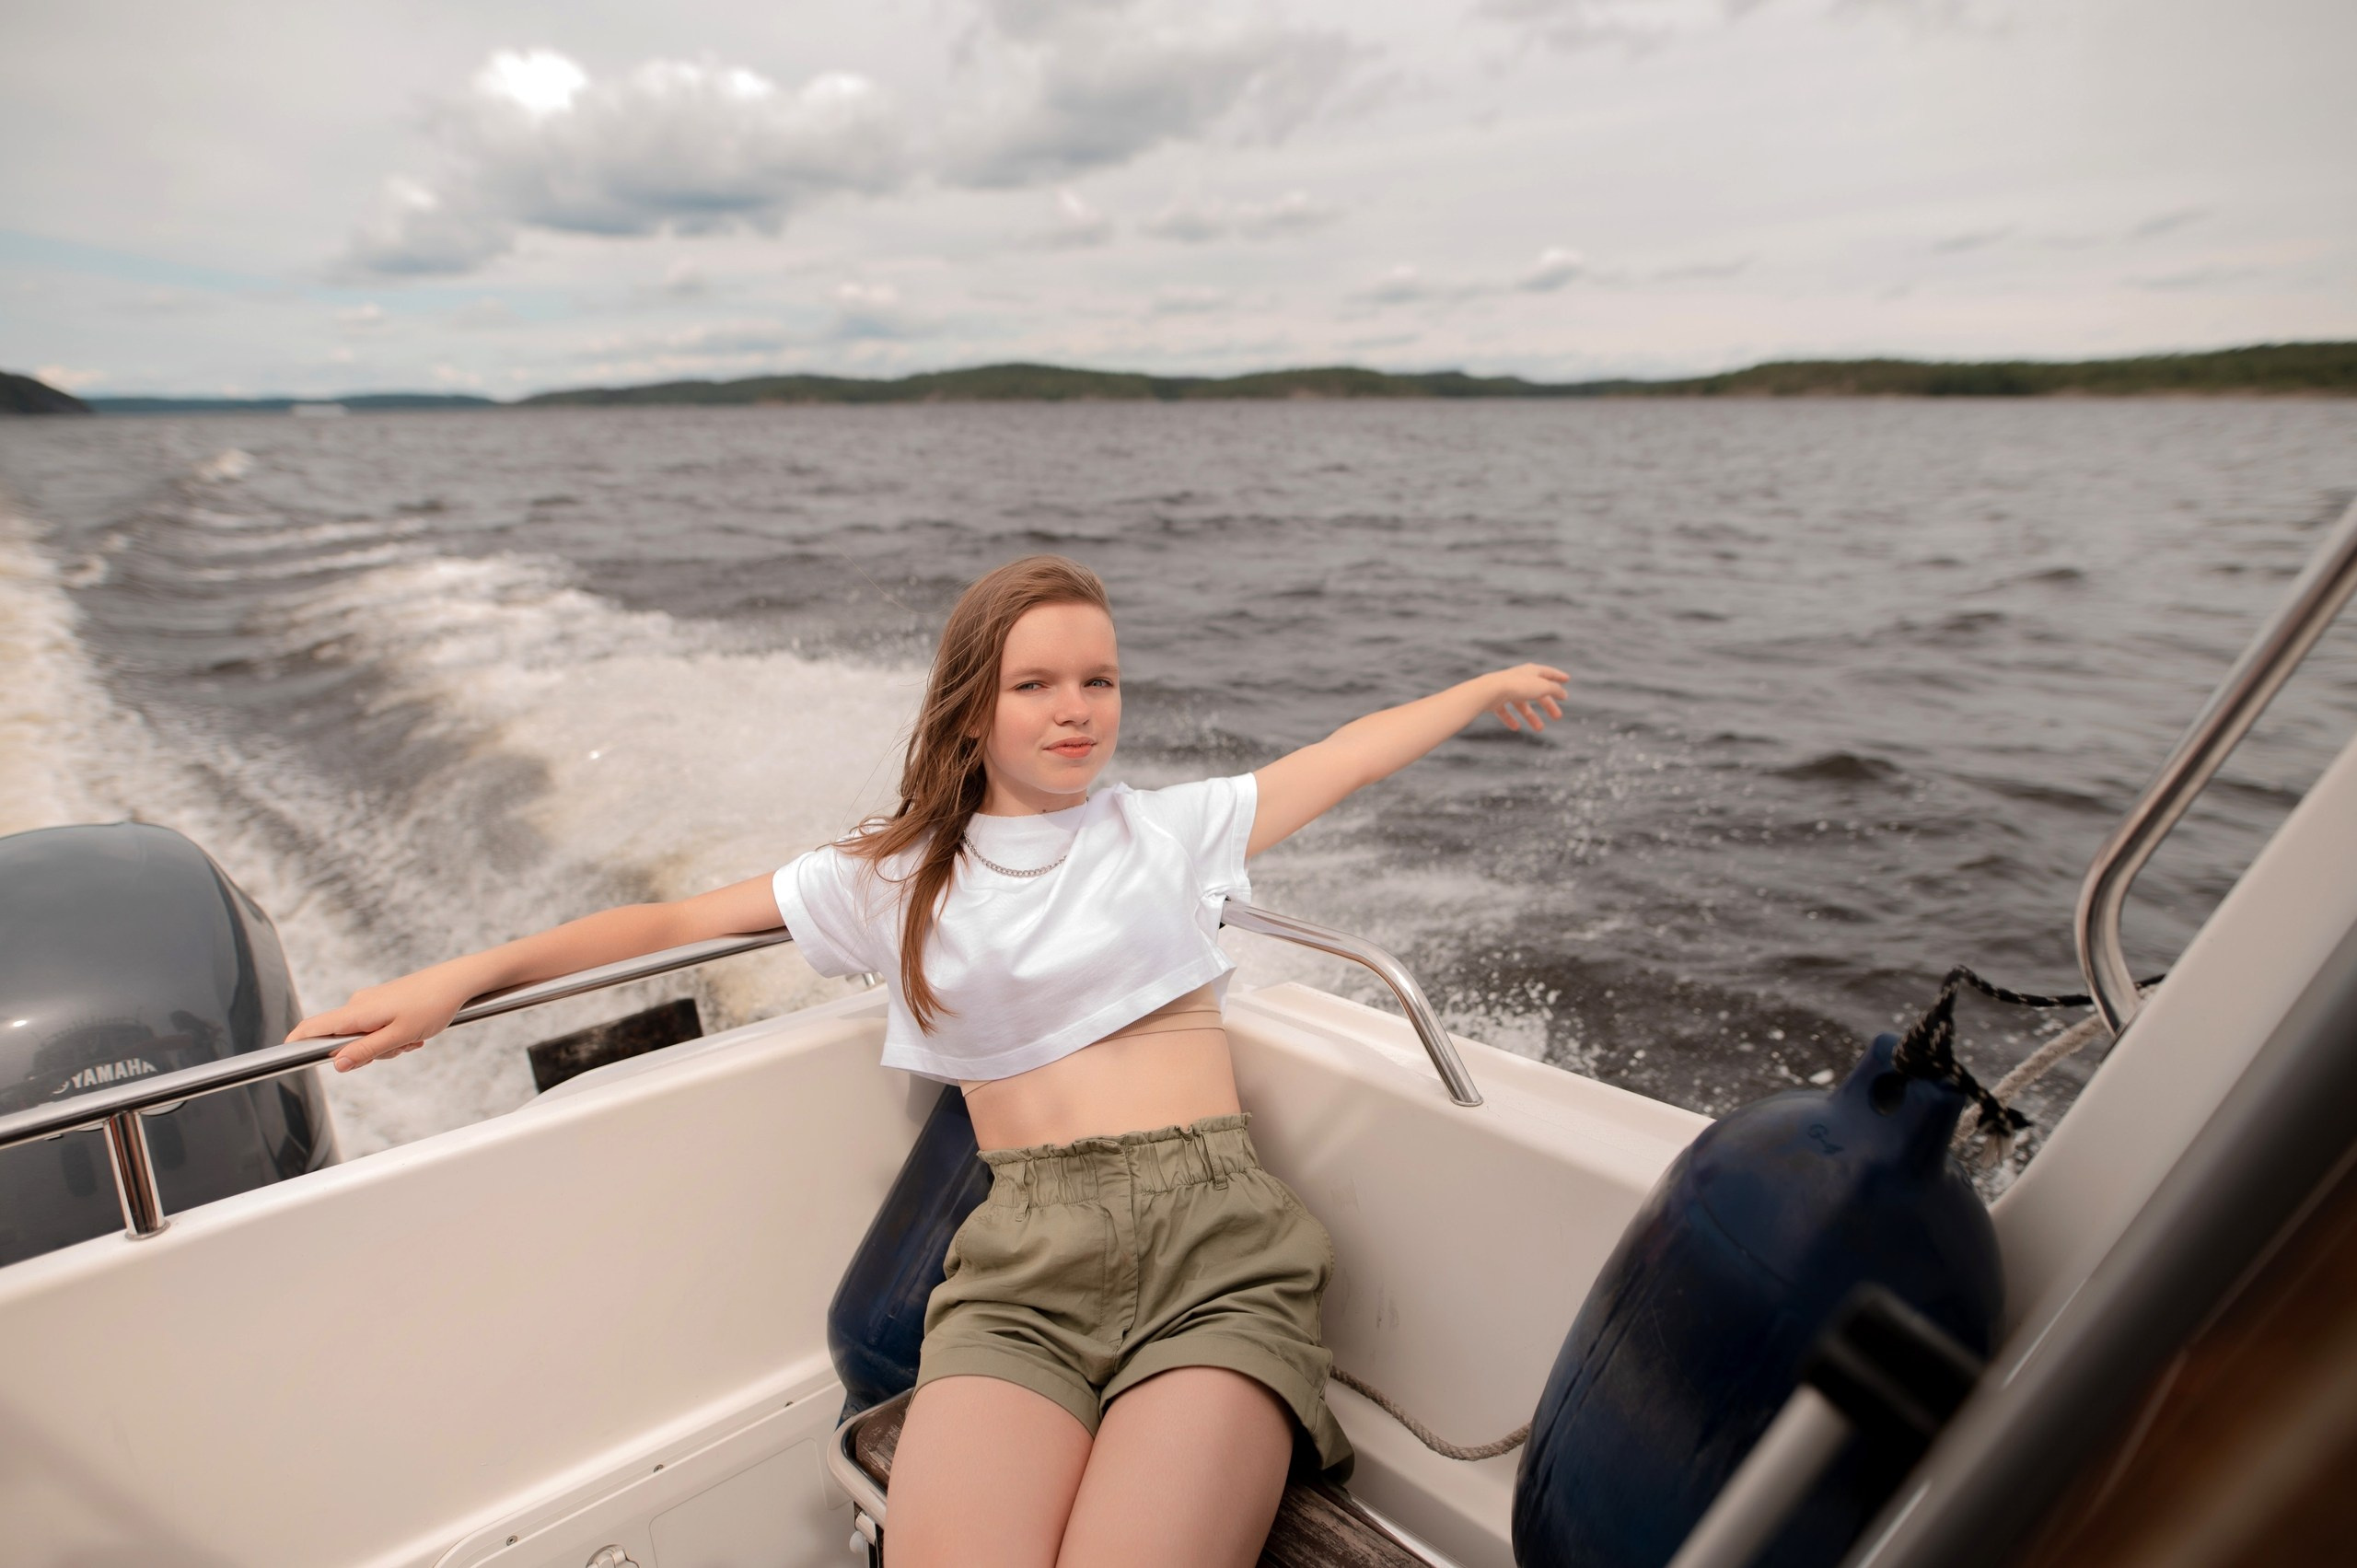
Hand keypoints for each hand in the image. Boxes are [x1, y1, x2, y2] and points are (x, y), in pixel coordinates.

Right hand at [287, 971, 475, 1071]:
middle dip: (367, 1053)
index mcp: (356, 1012)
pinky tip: (416, 1034)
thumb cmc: (432, 1005)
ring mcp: (371, 1003)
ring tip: (412, 1038)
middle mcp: (358, 1005)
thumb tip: (336, 1063)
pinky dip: (395, 1036)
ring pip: (365, 1037)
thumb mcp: (399, 1036)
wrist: (458, 981)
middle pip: (343, 1040)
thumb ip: (366, 1051)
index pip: (312, 1027)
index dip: (296, 1043)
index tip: (286, 1058)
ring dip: (387, 1046)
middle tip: (399, 1048)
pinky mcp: (384, 1003)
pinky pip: (379, 1029)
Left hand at [1485, 663, 1568, 731]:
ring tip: (1540, 729)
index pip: (1548, 673)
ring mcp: (1506, 689)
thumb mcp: (1542, 687)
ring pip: (1521, 704)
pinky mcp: (1495, 699)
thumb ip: (1555, 690)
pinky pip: (1504, 710)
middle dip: (1548, 705)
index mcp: (1531, 671)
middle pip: (1537, 692)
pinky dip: (1511, 719)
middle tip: (1558, 717)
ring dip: (1531, 717)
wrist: (1490, 691)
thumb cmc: (1518, 686)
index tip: (1566, 679)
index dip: (1558, 676)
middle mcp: (1519, 678)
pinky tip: (1516, 728)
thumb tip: (1563, 693)